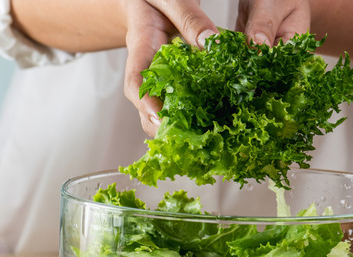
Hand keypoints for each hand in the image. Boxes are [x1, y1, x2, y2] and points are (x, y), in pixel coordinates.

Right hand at [125, 0, 309, 136]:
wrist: (145, 0)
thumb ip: (189, 18)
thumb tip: (211, 43)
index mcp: (141, 46)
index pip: (137, 81)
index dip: (146, 104)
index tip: (160, 120)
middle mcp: (146, 70)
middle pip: (147, 110)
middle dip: (166, 131)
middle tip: (190, 146)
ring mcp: (157, 81)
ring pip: (162, 113)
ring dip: (181, 131)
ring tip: (206, 146)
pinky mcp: (170, 85)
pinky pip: (179, 105)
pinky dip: (194, 119)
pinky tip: (216, 129)